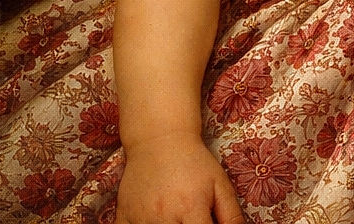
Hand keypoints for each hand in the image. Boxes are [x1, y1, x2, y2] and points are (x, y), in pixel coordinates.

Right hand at [117, 132, 244, 223]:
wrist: (160, 139)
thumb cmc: (194, 162)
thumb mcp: (219, 184)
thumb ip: (230, 215)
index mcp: (191, 208)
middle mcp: (164, 216)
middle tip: (188, 221)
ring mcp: (141, 219)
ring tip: (175, 219)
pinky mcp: (123, 217)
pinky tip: (151, 222)